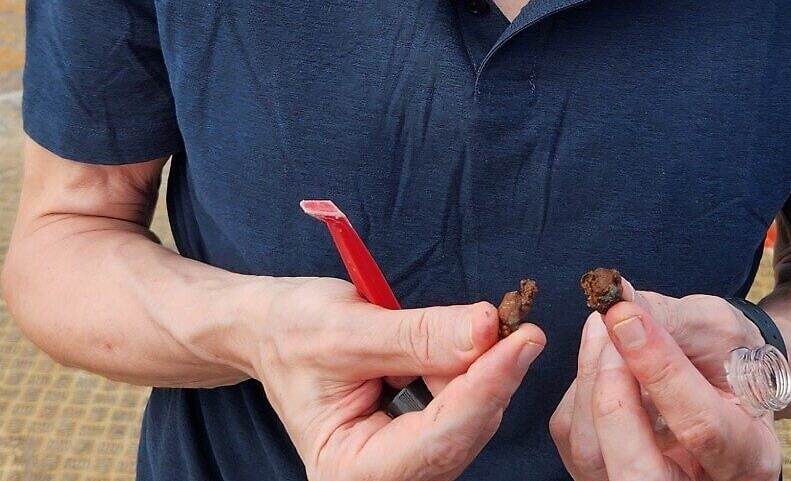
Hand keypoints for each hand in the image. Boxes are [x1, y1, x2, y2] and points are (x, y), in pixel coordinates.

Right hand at [247, 276, 545, 480]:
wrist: (268, 332)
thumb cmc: (291, 332)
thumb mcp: (348, 328)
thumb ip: (419, 335)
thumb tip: (487, 329)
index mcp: (350, 470)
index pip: (436, 437)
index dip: (484, 387)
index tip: (522, 341)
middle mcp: (381, 478)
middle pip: (459, 435)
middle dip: (490, 378)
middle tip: (518, 325)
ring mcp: (403, 464)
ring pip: (467, 422)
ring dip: (483, 372)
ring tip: (484, 325)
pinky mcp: (419, 441)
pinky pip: (460, 411)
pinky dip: (472, 373)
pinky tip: (469, 341)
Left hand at [550, 285, 780, 479]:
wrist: (728, 378)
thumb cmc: (730, 353)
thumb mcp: (719, 329)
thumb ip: (672, 319)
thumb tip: (618, 300)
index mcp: (749, 457)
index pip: (700, 427)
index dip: (659, 371)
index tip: (626, 318)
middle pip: (638, 471)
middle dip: (612, 396)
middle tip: (611, 330)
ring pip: (593, 457)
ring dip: (589, 384)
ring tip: (605, 331)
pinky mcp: (609, 473)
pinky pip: (573, 441)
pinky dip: (579, 392)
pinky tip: (601, 357)